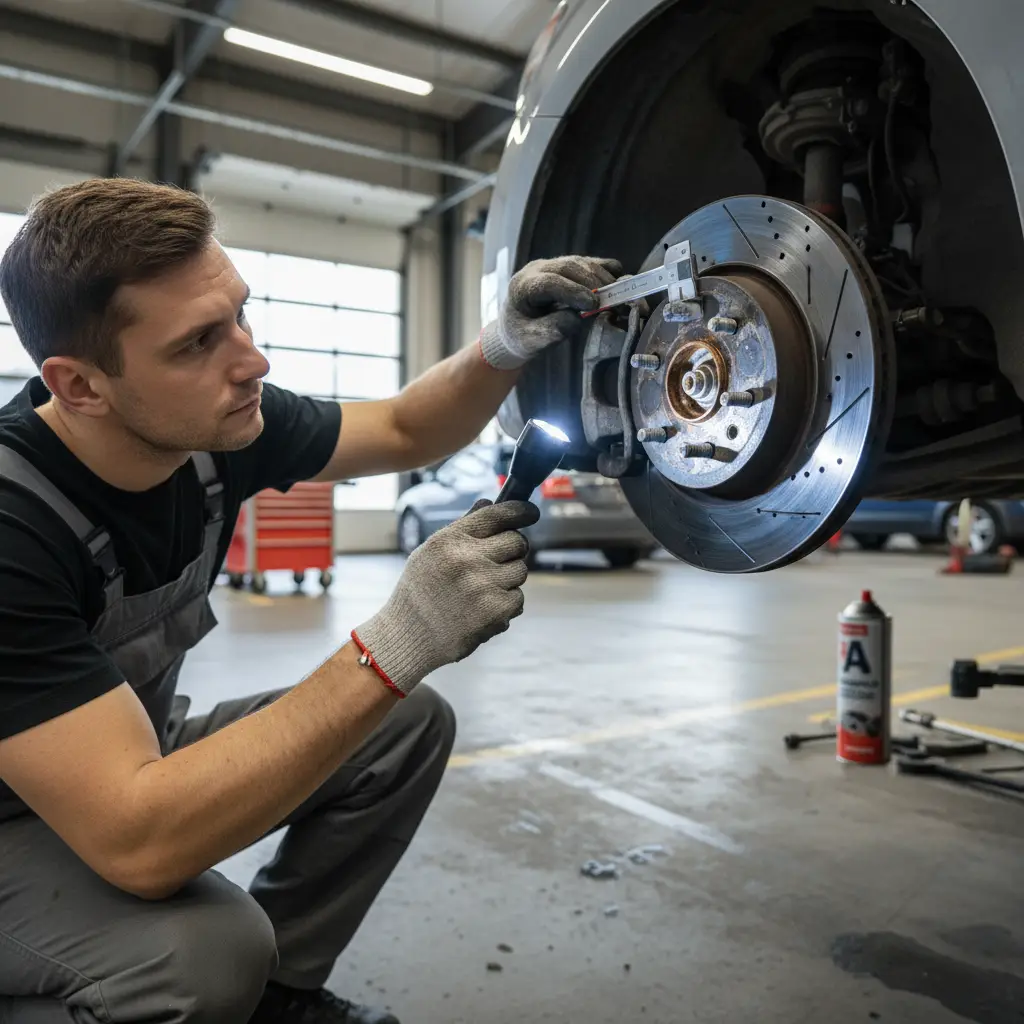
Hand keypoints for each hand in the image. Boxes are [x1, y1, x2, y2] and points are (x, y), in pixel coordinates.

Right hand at [353, 499, 539, 694]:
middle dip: (513, 550)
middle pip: (517, 542)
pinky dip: (506, 605)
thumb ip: (462, 527)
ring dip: (508, 580)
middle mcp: (468, 559)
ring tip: (481, 591)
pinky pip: (518, 599)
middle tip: (496, 563)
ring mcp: (484, 585)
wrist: (407, 637)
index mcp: (450, 540)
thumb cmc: (418, 592)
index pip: (497, 514)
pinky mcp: (496, 611)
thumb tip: (489, 501)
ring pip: (521, 571)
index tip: (531, 513)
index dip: (520, 511)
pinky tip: (482, 610)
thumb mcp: (430, 552)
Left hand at [479, 255, 622, 369]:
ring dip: (601, 276)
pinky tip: (617, 282)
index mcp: (522, 286)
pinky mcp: (567, 266)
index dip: (572, 291)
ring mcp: (553, 264)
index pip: (549, 282)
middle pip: (567, 267)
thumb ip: (550, 331)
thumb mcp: (531, 341)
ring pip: (580, 262)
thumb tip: (577, 318)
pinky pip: (589, 262)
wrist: (517, 328)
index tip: (592, 305)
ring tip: (616, 294)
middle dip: (591, 282)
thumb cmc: (522, 337)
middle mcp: (536, 269)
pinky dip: (605, 269)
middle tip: (609, 300)